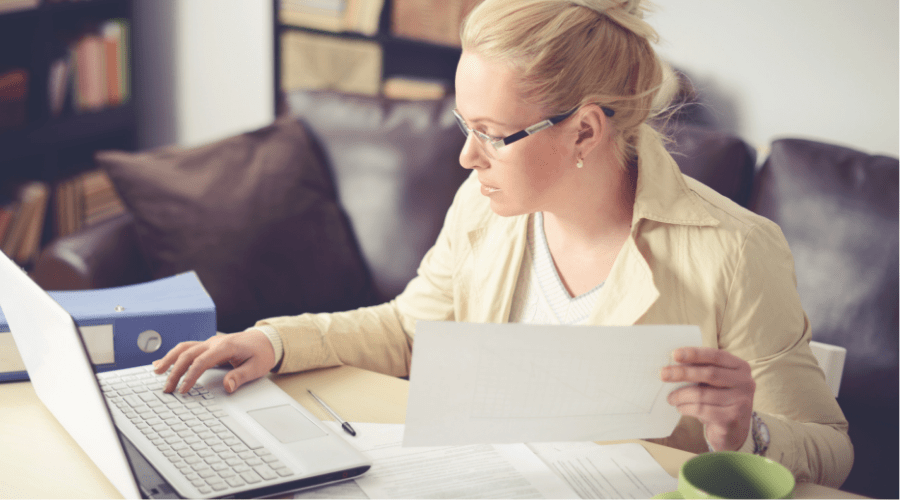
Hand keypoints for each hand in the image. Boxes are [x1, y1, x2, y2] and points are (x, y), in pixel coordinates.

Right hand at [153, 329, 275, 393]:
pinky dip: (174, 355)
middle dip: (175, 371)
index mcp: (226, 347)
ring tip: (156, 371)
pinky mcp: (208, 345)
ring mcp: (210, 342)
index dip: (190, 376)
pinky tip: (163, 362)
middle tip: (167, 388)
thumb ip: (241, 376)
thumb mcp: (256, 367)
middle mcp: (214, 342)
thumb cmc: (261, 353)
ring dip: (169, 359)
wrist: (266, 340)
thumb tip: (227, 386)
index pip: (202, 361)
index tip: (183, 390)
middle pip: (188, 354)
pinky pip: (187, 348)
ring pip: (184, 348)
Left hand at [661, 346, 755, 451]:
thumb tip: (672, 364)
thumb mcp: (716, 382)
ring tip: (671, 398)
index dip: (694, 353)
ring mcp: (741, 401)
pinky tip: (680, 408)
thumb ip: (702, 370)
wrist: (734, 430)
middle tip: (663, 374)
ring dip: (681, 395)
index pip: (716, 356)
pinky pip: (702, 410)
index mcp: (741, 367)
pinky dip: (686, 408)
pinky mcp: (732, 418)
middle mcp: (745, 382)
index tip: (674, 354)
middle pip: (709, 374)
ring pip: (702, 394)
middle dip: (683, 373)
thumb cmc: (719, 399)